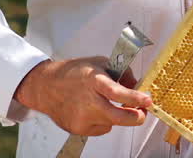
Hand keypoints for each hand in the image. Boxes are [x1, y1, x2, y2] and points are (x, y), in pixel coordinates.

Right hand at [14, 57, 151, 135]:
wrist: (45, 87)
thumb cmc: (72, 73)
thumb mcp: (97, 63)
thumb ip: (119, 72)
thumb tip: (136, 85)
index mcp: (92, 81)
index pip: (116, 92)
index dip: (134, 98)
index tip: (147, 100)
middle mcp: (87, 101)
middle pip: (118, 117)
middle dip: (136, 117)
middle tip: (142, 113)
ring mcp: (82, 117)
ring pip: (111, 123)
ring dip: (115, 116)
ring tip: (103, 103)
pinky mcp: (78, 129)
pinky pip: (101, 129)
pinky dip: (103, 121)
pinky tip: (92, 110)